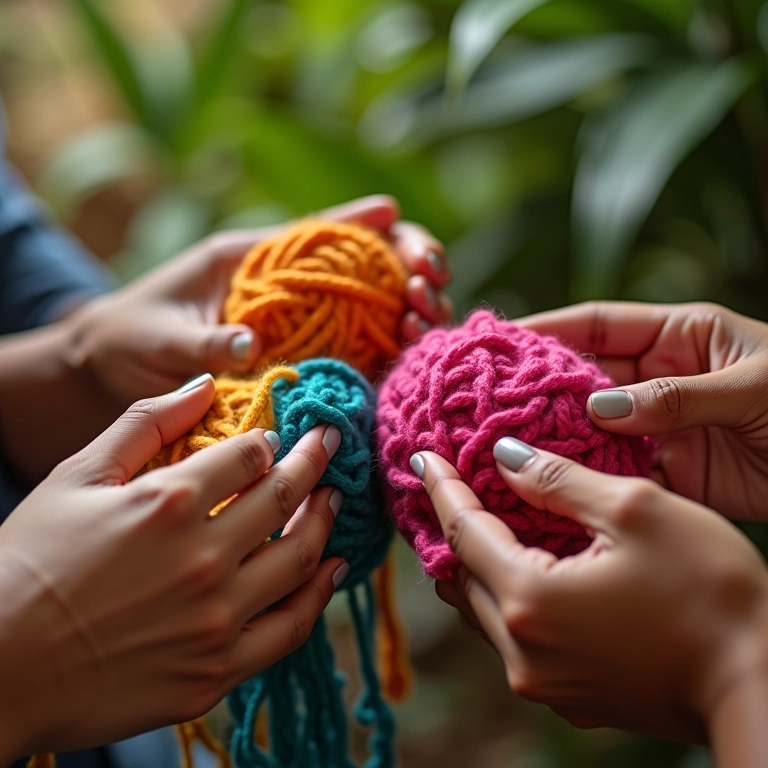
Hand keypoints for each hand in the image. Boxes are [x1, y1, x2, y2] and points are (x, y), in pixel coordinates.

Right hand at [0, 377, 346, 761]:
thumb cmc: (29, 563)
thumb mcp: (76, 477)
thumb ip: (145, 423)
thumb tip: (205, 386)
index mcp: (170, 502)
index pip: (249, 456)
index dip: (269, 441)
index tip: (277, 438)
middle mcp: (204, 557)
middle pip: (284, 496)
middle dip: (313, 462)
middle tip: (331, 444)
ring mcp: (216, 618)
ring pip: (301, 557)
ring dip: (324, 519)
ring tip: (334, 498)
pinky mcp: (217, 671)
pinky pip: (291, 627)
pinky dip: (320, 594)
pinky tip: (335, 568)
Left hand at [65, 195, 451, 405]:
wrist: (115, 369)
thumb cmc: (130, 339)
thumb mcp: (159, 336)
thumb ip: (201, 341)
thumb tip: (249, 345)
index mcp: (254, 260)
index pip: (317, 232)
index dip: (362, 223)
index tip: (396, 222)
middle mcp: (288, 287)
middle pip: (364, 263)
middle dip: (406, 264)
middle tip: (425, 284)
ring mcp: (304, 323)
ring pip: (374, 304)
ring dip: (410, 305)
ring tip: (424, 317)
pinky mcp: (308, 357)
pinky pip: (361, 347)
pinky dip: (394, 345)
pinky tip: (412, 349)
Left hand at [413, 442, 767, 746]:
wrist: (761, 688)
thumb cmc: (710, 593)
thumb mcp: (634, 511)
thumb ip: (557, 479)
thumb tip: (503, 457)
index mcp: (530, 599)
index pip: (462, 532)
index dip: (440, 488)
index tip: (420, 457)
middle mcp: (523, 650)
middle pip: (461, 575)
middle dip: (452, 527)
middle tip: (450, 486)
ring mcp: (543, 682)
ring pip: (482, 610)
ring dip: (477, 563)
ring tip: (483, 520)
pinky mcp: (568, 696)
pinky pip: (513, 636)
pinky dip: (506, 595)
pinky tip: (526, 568)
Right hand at [518, 301, 767, 520]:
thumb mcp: (751, 385)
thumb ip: (676, 396)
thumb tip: (600, 409)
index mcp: (679, 339)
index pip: (601, 327)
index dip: (550, 330)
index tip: (504, 340)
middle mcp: (661, 382)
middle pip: (588, 382)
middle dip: (543, 390)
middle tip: (496, 402)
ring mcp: (664, 430)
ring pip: (597, 433)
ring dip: (560, 441)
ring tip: (512, 447)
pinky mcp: (676, 475)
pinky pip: (621, 478)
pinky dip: (592, 485)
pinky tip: (557, 488)